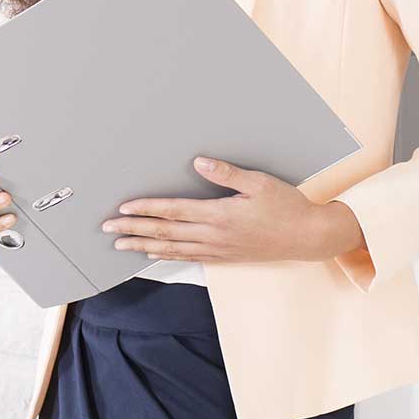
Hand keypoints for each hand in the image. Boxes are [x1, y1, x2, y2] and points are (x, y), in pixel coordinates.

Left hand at [103, 157, 366, 264]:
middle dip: (133, 230)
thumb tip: (198, 161)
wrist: (310, 237)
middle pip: (165, 233)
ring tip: (121, 245)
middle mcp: (215, 235)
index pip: (173, 212)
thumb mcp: (258, 182)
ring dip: (144, 246)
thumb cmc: (287, 206)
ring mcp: (220, 249)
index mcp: (220, 215)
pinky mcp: (226, 257)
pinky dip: (168, 255)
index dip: (145, 210)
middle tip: (107, 230)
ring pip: (174, 248)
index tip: (122, 209)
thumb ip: (226, 173)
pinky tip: (154, 254)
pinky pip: (190, 257)